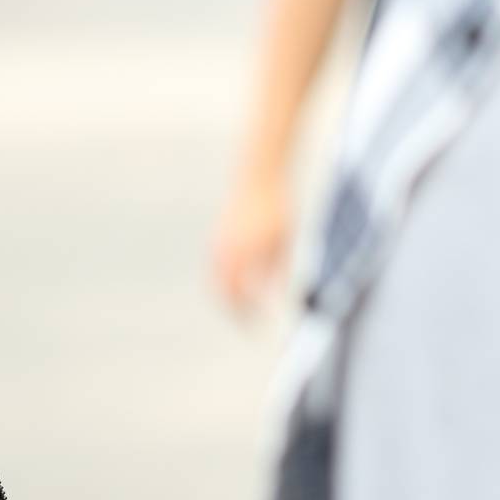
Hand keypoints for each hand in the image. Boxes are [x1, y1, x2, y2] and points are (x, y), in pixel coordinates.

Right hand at [211, 167, 293, 315]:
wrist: (259, 174)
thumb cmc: (277, 207)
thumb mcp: (283, 241)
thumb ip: (276, 270)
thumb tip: (272, 296)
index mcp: (244, 254)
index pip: (241, 295)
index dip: (249, 314)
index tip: (259, 326)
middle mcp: (226, 250)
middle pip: (223, 291)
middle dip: (234, 310)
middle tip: (247, 324)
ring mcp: (219, 242)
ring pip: (215, 279)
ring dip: (226, 296)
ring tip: (243, 308)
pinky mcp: (218, 236)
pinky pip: (215, 267)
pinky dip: (223, 280)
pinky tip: (237, 285)